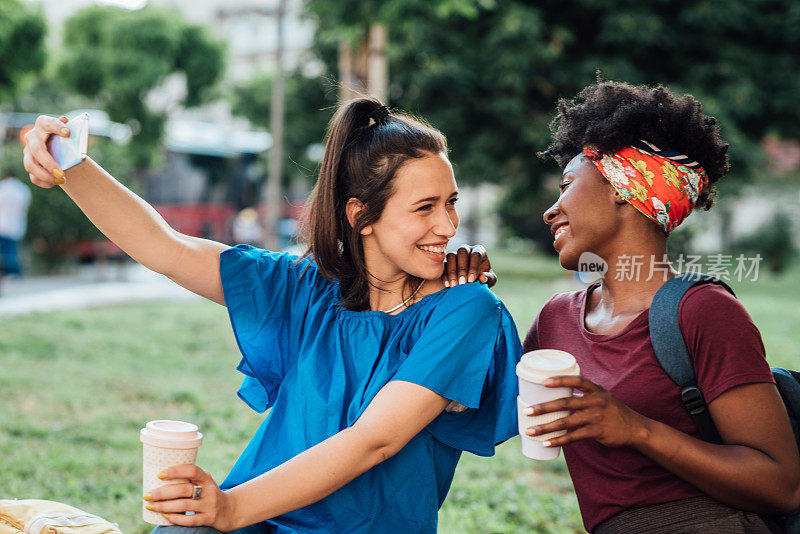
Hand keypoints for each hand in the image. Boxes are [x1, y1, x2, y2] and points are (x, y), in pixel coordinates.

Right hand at [22, 115, 70, 187]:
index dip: (56, 126)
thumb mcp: (68, 131)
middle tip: (61, 173)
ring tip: (62, 180)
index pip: (47, 123)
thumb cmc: (64, 138)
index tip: (68, 132)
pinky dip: (45, 182)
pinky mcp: (30, 165)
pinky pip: (33, 177)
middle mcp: (32, 137)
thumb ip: (71, 128)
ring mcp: (28, 152)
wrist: (58, 147)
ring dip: (46, 176)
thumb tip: (69, 124)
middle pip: (36, 150)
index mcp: (43, 124)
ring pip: (30, 166)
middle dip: (48, 162)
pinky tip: (56, 182)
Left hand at [145, 464, 236, 531]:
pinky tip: (165, 516)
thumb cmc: (209, 494)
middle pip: (184, 489)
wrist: (231, 510)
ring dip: (165, 506)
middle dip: (163, 492)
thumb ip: (189, 480)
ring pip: (184, 505)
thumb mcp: (204, 483)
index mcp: (206, 478)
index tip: (160, 475)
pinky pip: (190, 519)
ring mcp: (210, 505)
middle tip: (148, 495)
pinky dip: (176, 518)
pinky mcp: (209, 518)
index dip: (176, 471)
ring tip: (152, 506)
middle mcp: (209, 490)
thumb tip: (158, 480)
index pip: (192, 470)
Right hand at [442, 244, 496, 287]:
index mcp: (479, 251)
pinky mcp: (446, 261)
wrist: (472, 284)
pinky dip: (445, 275)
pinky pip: (443, 265)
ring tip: (455, 285)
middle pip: (462, 251)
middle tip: (462, 283)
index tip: (471, 280)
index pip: (476, 254)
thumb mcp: (489, 280)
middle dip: (462, 268)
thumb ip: (488, 278)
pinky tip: (448, 285)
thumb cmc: (483, 279)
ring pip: (451, 256)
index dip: (473, 267)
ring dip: (452, 271)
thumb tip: (483, 277)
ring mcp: (455, 254)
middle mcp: (467, 250)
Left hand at [524, 375, 647, 447]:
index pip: (576, 380)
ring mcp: (596, 417)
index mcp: (595, 390)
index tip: (543, 382)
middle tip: (526, 411)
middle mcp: (595, 401)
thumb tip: (558, 396)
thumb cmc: (612, 411)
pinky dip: (559, 440)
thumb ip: (583, 395)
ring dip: (546, 427)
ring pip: (566, 422)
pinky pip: (574, 437)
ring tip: (530, 431)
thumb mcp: (602, 397)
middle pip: (565, 403)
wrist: (635, 428)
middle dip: (544, 407)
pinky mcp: (597, 432)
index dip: (560, 380)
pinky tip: (547, 443)